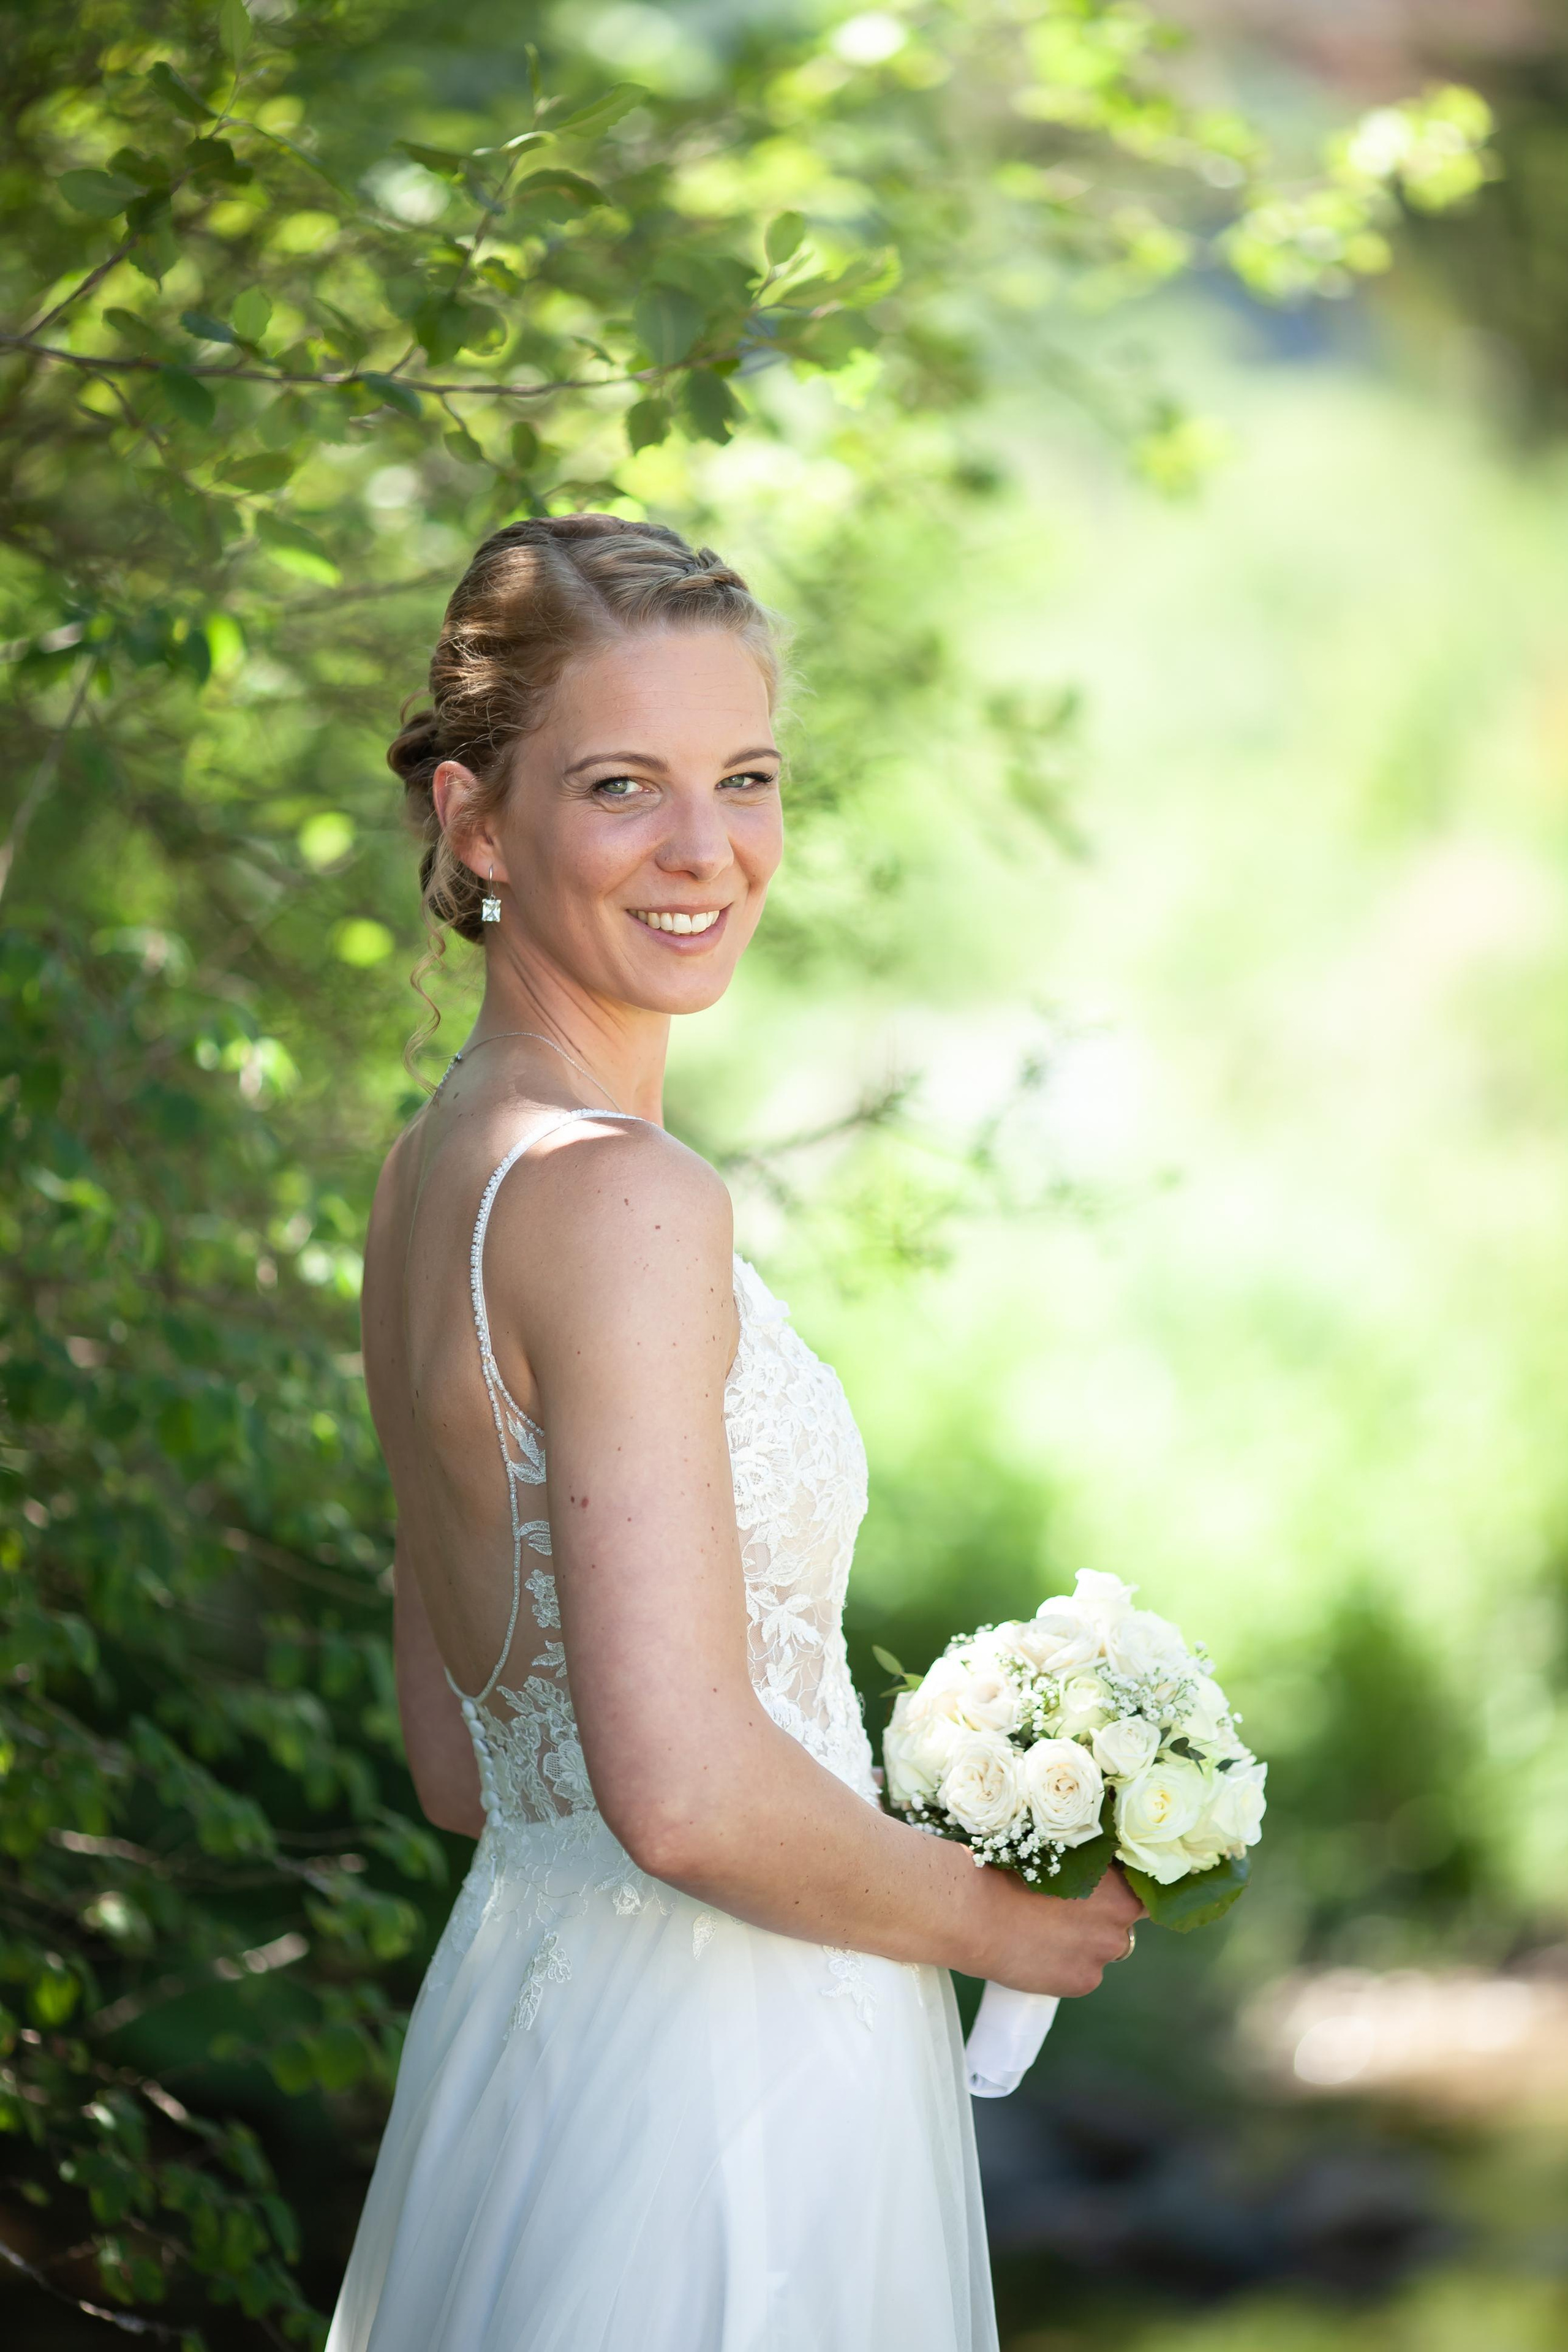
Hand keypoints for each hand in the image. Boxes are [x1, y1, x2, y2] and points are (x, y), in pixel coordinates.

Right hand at [980, 1862, 1144, 1997]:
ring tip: (1044, 1933)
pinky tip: (1037, 1954)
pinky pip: (1081, 1974)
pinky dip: (1065, 1967)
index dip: (1123, 1893)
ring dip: (1083, 1945)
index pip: (1142, 1892)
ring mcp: (1101, 1955)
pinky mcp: (1082, 1982)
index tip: (1102, 1893)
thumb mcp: (1059, 1861)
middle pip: (1122, 1924)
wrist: (977, 1911)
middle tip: (1066, 1914)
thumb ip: (1086, 1871)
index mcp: (1118, 1887)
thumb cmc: (1011, 1872)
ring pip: (1101, 1950)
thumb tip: (1094, 1876)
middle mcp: (1119, 1923)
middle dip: (1101, 1921)